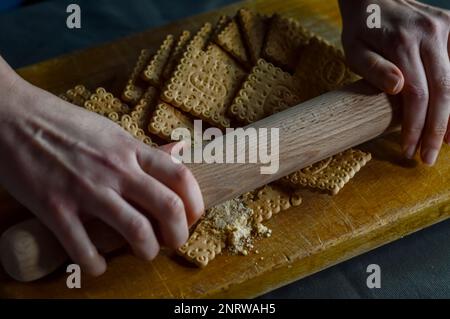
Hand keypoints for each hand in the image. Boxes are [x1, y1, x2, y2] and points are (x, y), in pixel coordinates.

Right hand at [0, 62, 203, 275]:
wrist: (12, 117)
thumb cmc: (64, 123)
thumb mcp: (110, 130)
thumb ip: (142, 150)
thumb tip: (176, 154)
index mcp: (130, 149)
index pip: (180, 176)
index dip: (195, 202)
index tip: (194, 216)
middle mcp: (116, 169)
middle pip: (168, 207)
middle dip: (179, 233)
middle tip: (175, 242)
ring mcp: (86, 190)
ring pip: (136, 231)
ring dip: (147, 251)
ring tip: (145, 252)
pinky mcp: (56, 208)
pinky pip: (85, 248)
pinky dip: (96, 264)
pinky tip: (98, 265)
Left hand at [339, 0, 449, 164]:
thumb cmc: (360, 29)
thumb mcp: (354, 49)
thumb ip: (373, 68)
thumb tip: (398, 87)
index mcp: (402, 43)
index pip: (416, 95)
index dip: (415, 126)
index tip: (409, 150)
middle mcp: (430, 35)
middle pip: (444, 91)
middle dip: (437, 129)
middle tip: (429, 158)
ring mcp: (446, 29)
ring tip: (446, 142)